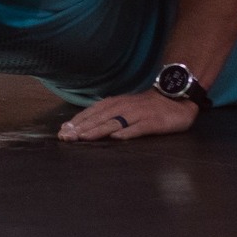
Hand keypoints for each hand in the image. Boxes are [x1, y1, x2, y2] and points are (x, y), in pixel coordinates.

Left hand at [58, 88, 198, 142]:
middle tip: (66, 138)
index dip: (77, 123)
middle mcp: (123, 108)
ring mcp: (138, 115)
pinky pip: (138, 128)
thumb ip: (106, 114)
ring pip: (114, 123)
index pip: (91, 113)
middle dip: (81, 129)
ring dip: (98, 130)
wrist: (174, 97)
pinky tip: (117, 138)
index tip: (62, 132)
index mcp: (114, 104)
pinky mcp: (153, 122)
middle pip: (99, 119)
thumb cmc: (145, 106)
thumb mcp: (123, 106)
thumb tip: (84, 124)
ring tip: (84, 138)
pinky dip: (127, 132)